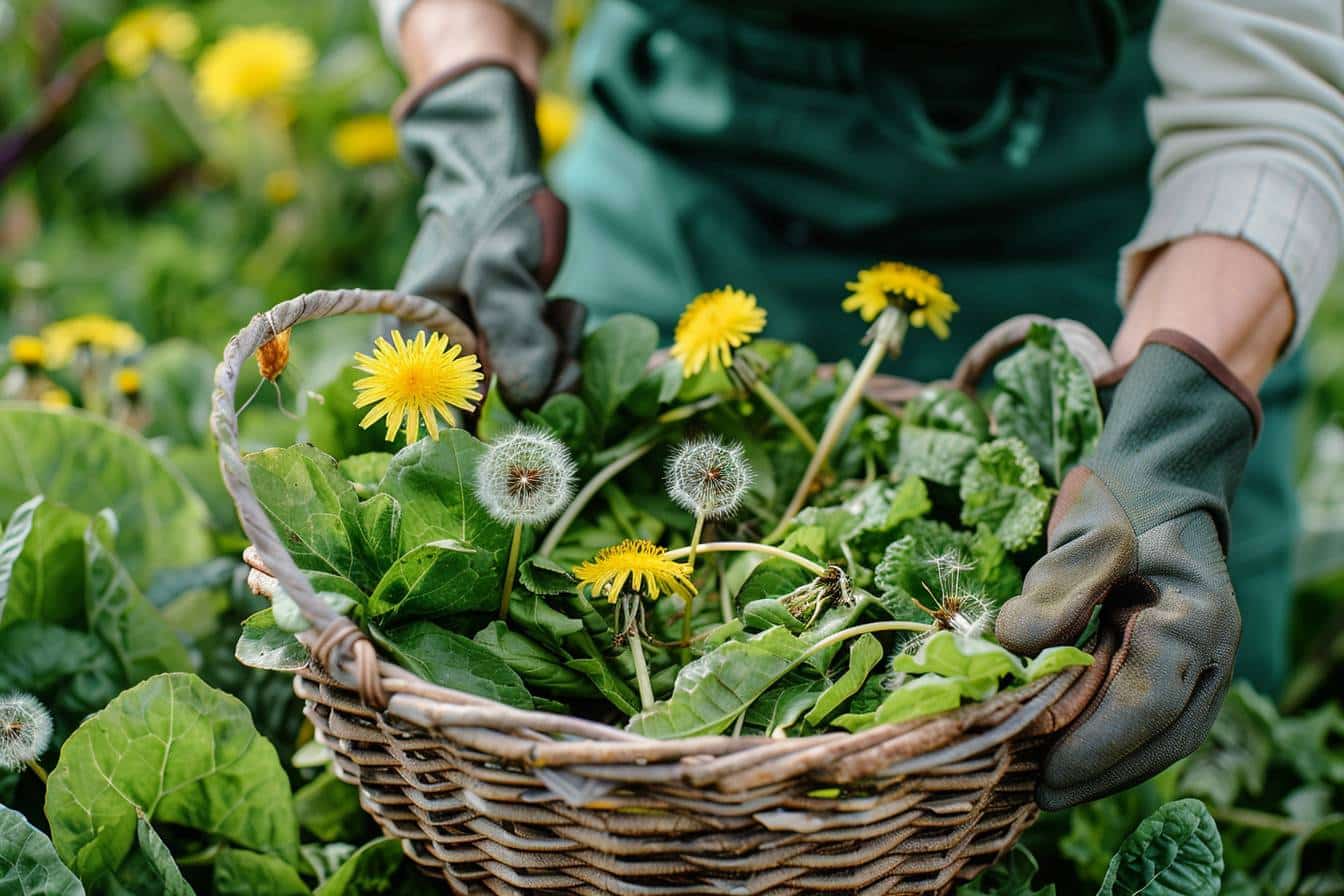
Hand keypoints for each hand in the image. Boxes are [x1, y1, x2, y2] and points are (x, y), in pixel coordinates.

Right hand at [395, 62, 582, 406]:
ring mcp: (486, 364)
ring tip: (555, 305)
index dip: (494, 432)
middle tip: (553, 326)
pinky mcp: (519, 355)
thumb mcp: (496, 265)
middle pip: (500, 421)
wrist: (498, 181)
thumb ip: (512, 331)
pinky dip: (566, 348)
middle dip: (541, 385)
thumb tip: (528, 396)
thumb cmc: (485, 216)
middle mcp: (447, 369)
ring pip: (536, 399)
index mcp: (417, 352)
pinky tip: (559, 307)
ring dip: (561, 359)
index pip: (447, 427)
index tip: (538, 405)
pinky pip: (554, 375)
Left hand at [996, 330, 1258, 808]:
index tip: (1046, 769)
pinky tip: (1061, 761)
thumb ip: (1057, 587)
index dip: (1097, 742)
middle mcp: (1208, 649)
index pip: (1149, 697)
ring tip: (1042, 791)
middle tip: (1036, 797)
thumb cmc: (1120, 502)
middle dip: (1098, 771)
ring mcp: (1199, 663)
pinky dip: (1108, 747)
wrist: (1157, 484)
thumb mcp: (1084, 531)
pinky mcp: (1176, 669)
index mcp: (1193, 614)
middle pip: (1161, 735)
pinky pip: (1149, 723)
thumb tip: (1016, 647)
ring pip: (1160, 738)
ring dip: (1104, 769)